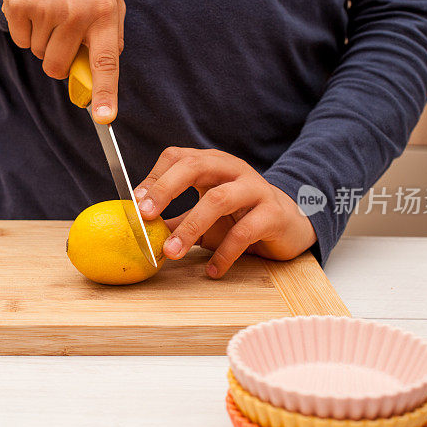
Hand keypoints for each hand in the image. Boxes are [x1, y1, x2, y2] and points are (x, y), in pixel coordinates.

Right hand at [1, 0, 124, 123]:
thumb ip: (111, 33)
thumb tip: (104, 69)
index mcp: (104, 12)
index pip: (106, 62)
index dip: (105, 93)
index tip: (104, 117)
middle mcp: (76, 11)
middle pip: (59, 67)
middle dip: (59, 60)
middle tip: (63, 32)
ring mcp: (46, 8)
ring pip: (39, 54)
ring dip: (43, 39)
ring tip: (50, 7)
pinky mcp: (18, 4)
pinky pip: (21, 40)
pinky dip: (25, 28)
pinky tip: (34, 4)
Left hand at [134, 148, 316, 277]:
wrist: (290, 224)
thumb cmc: (241, 216)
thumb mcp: (204, 215)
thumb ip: (175, 220)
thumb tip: (139, 230)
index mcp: (212, 164)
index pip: (178, 156)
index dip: (154, 176)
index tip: (136, 203)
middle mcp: (232, 170)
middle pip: (195, 166)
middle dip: (166, 189)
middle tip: (146, 215)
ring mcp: (255, 189)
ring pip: (219, 199)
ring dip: (191, 227)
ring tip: (172, 252)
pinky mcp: (273, 214)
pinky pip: (245, 231)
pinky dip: (225, 253)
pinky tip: (213, 270)